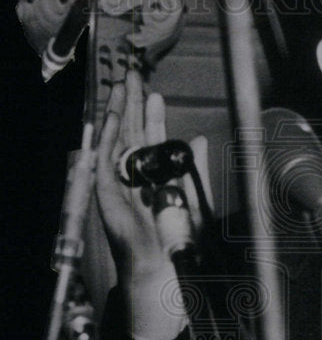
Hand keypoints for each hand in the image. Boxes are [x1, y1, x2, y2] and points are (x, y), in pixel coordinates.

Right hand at [96, 70, 191, 339]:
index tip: (155, 93)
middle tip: (133, 75)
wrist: (162, 263)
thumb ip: (194, 168)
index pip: (152, 139)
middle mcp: (135, 177)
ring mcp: (119, 182)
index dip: (154, 116)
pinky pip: (104, 156)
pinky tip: (112, 114)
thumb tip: (200, 140)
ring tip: (122, 85)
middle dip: (133, 104)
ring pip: (118, 139)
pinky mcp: (105, 190)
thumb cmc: (178, 239)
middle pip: (132, 132)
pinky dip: (107, 134)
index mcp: (155, 176)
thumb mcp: (194, 196)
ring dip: (119, 111)